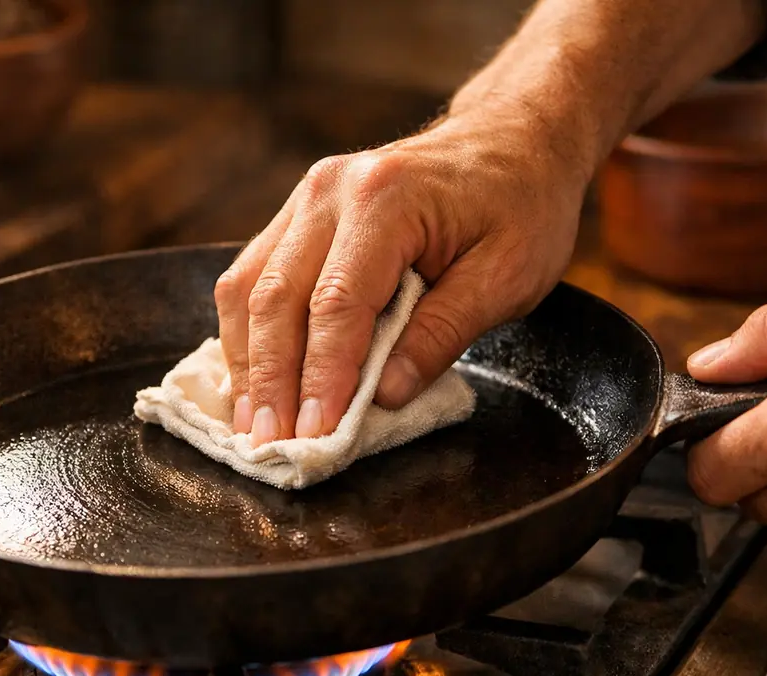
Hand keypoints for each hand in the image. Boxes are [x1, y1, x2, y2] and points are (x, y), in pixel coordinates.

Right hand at [213, 102, 590, 444]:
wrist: (512, 139)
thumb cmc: (520, 205)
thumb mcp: (507, 276)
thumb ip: (442, 335)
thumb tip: (384, 397)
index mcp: (385, 200)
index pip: (337, 305)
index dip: (322, 377)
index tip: (315, 436)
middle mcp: (329, 192)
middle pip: (275, 298)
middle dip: (269, 381)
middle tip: (267, 445)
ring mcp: (306, 198)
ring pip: (248, 288)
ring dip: (246, 362)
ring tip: (251, 425)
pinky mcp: (297, 215)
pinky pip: (253, 276)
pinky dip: (248, 333)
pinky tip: (253, 379)